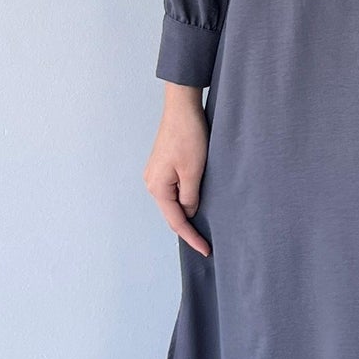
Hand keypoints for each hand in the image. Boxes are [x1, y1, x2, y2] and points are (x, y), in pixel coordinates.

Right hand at [143, 83, 210, 255]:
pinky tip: (196, 202)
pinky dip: (184, 198)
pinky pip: (173, 190)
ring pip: (173, 201)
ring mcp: (155, 174)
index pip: (176, 221)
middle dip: (189, 227)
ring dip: (187, 212)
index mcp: (157, 188)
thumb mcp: (193, 171)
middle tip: (207, 242)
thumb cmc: (188, 137)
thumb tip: (189, 213)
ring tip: (204, 225)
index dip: (192, 237)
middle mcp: (151, 183)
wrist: (182, 108)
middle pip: (172, 213)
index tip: (206, 250)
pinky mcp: (162, 166)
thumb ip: (190, 197)